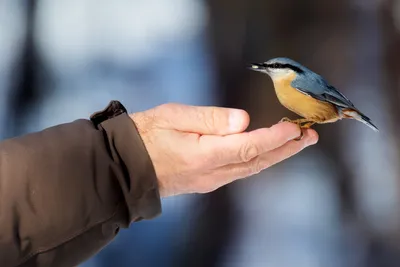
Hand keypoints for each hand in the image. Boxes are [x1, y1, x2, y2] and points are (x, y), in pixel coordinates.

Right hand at [130, 103, 317, 196]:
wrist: (126, 166)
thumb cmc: (146, 135)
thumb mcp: (173, 116)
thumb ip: (210, 119)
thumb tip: (243, 120)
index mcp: (203, 156)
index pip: (248, 147)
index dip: (275, 138)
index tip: (295, 128)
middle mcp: (211, 173)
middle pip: (256, 162)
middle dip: (286, 149)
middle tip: (310, 137)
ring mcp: (210, 181)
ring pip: (250, 169)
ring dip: (276, 156)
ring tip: (296, 142)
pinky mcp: (206, 182)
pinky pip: (239, 172)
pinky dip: (258, 160)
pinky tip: (266, 152)